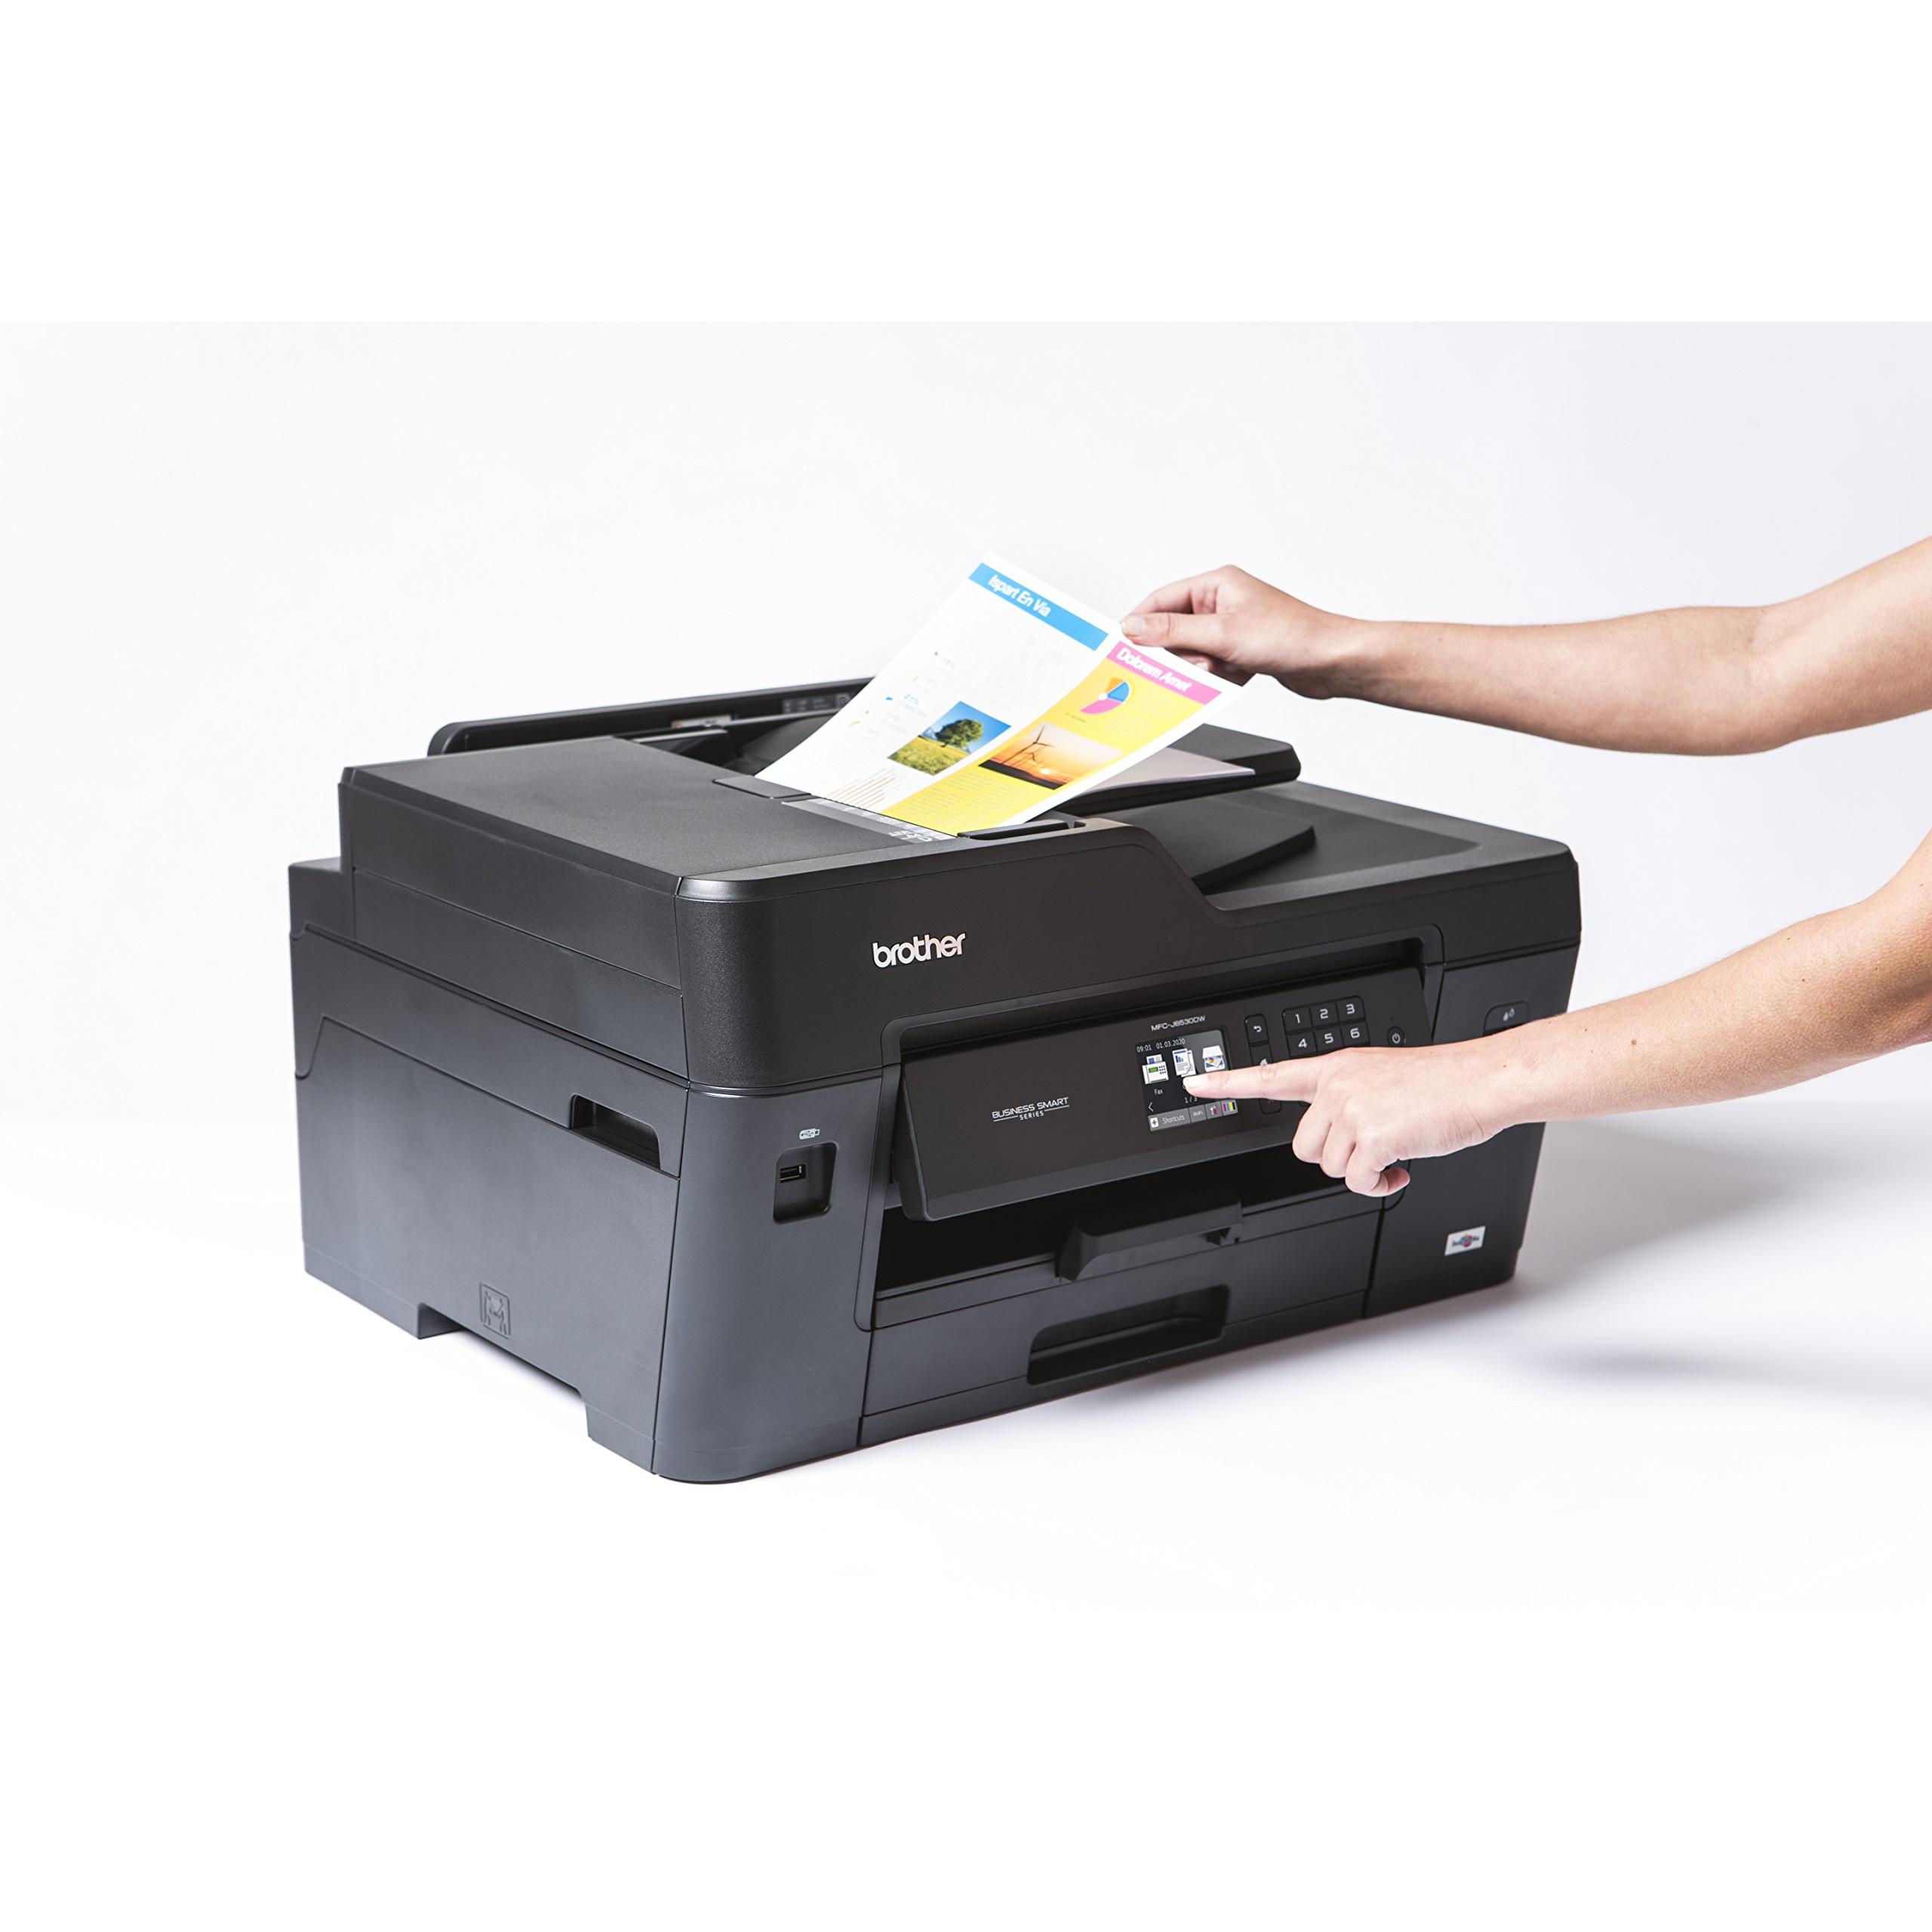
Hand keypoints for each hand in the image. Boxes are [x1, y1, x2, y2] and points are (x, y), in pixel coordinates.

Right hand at [1122, 565, 1355, 693]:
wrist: (1331, 662)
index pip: (1161, 600)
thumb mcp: (1222, 634)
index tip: (1123, 646)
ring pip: (1193, 654)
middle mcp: (1222, 602)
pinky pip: (1212, 667)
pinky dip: (1219, 677)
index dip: (1140, 623)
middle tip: (1195, 663)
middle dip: (1183, 654)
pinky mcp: (1241, 650)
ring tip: (1227, 668)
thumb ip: (1173, 631)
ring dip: (1204, 668)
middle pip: (1174, 631)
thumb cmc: (1291, 637)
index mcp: (1216, 584)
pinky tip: (1240, 675)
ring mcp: (1232, 627)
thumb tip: (1133, 626)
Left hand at [1183, 1040, 1514, 1195]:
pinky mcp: (1372, 1136)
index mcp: (1338, 1068)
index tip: (1194, 1082)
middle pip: (1303, 1145)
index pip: (1271, 1075)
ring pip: (1329, 1166)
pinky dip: (1379, 1185)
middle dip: (1335, 1157)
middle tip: (1371, 1148)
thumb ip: (1351, 1098)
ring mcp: (1352, 1109)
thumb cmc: (1444, 1085)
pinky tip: (1400, 1167)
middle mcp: (1338, 1086)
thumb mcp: (1384, 1078)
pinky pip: (1357, 1181)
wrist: (1480, 1082)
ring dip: (1361, 1171)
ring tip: (1393, 1152)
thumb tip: (1341, 1134)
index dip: (1228, 1082)